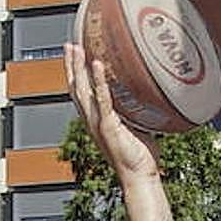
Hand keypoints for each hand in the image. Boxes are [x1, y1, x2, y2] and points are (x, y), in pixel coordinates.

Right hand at [64, 43, 159, 182]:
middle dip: (71, 65)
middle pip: (76, 87)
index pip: (81, 93)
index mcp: (97, 121)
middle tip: (70, 43)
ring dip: (79, 68)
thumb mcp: (137, 128)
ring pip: (83, 90)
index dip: (76, 74)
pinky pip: (102, 100)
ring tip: (78, 48)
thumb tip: (151, 99)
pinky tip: (97, 65)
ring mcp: (98, 123)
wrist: (139, 177)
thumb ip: (137, 113)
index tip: (75, 55)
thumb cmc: (140, 157)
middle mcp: (92, 121)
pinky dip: (99, 82)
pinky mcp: (108, 126)